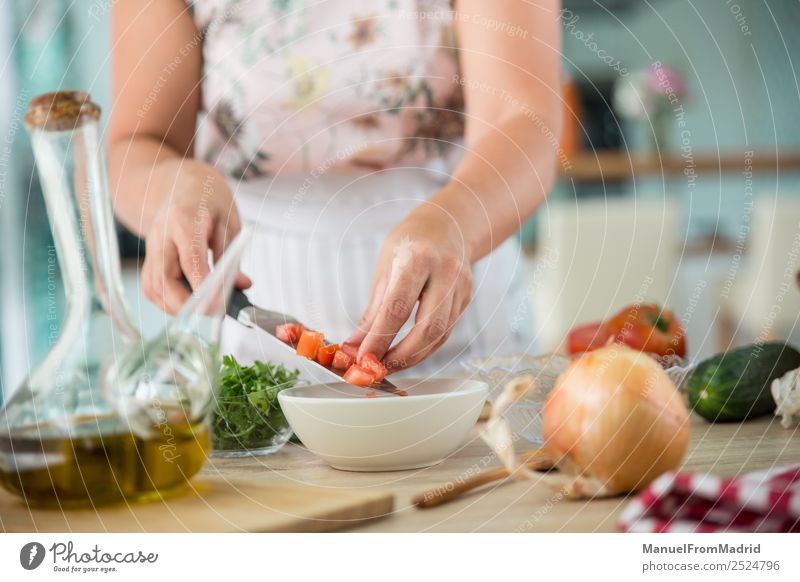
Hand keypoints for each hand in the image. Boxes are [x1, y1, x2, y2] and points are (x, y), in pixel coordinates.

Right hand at [141, 161, 250, 313]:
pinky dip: (168, 301)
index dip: (204, 288)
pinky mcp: (148, 258)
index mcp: (184, 219)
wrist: (179, 182)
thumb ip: (233, 255)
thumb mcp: (230, 220)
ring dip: (177, 307)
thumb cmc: (209, 198)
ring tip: (204, 310)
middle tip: (213, 315)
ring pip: (153, 288)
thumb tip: (242, 286)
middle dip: (187, 305)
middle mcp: (161, 235)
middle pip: (163, 280)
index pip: (190, 261)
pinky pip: (152, 287)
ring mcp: (150, 247)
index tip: (220, 307)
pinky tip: (189, 301)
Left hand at [348, 206, 472, 371]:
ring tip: (390, 365)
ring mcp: (461, 287)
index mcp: (418, 258)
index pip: (397, 308)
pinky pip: (447, 331)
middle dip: (402, 355)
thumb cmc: (411, 242)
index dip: (379, 338)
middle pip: (428, 328)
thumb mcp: (385, 267)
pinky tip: (408, 354)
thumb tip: (355, 344)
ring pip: (441, 335)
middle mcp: (445, 272)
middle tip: (379, 368)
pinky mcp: (467, 299)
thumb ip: (373, 309)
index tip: (363, 358)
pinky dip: (426, 348)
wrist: (449, 224)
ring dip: (414, 357)